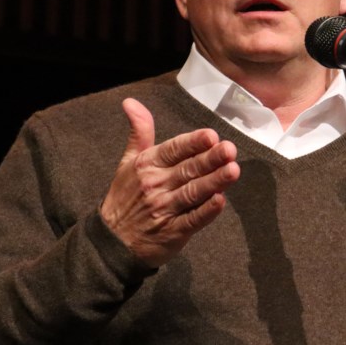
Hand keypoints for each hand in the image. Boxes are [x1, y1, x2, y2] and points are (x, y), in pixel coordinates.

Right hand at [99, 97, 239, 267]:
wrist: (112, 242)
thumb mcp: (128, 162)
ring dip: (214, 182)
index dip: (193, 143)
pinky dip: (206, 212)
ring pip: (193, 193)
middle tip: (229, 149)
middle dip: (210, 159)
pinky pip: (192, 220)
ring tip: (233, 171)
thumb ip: (139, 132)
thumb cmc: (126, 197)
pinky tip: (220, 201)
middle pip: (187, 169)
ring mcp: (164, 209)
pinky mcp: (172, 232)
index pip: (173, 150)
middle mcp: (156, 185)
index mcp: (147, 165)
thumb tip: (131, 102)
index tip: (211, 135)